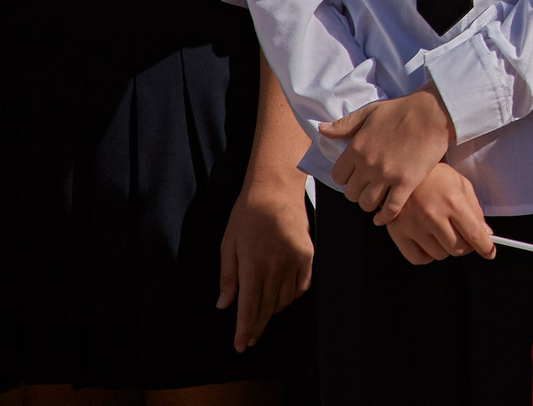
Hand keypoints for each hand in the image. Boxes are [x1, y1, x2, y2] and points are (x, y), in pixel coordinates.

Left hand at [218, 165, 314, 350]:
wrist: (276, 189)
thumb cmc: (247, 215)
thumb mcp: (228, 245)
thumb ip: (228, 277)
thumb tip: (224, 305)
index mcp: (253, 266)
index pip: (248, 308)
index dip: (244, 329)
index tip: (241, 344)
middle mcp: (276, 267)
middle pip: (267, 308)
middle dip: (257, 326)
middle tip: (250, 339)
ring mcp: (294, 261)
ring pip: (285, 299)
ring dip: (273, 312)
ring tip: (263, 317)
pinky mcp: (308, 254)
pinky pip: (302, 285)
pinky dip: (292, 296)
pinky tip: (283, 298)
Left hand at [318, 87, 455, 221]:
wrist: (434, 112)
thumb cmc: (402, 110)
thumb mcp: (370, 112)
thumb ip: (344, 124)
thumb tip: (321, 129)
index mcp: (356, 148)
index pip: (338, 176)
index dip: (346, 177)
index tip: (356, 176)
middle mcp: (368, 164)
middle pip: (351, 193)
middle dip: (357, 191)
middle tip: (368, 187)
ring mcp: (387, 175)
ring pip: (367, 204)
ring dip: (371, 203)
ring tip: (377, 198)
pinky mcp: (406, 183)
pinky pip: (390, 209)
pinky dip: (385, 216)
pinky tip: (384, 217)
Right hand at [381, 163, 493, 265]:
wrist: (402, 169)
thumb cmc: (434, 176)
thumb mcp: (460, 185)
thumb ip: (475, 210)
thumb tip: (485, 233)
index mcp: (452, 201)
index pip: (474, 233)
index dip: (485, 247)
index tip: (489, 252)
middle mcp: (433, 215)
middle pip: (458, 248)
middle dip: (465, 245)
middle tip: (463, 236)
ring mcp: (413, 226)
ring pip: (439, 255)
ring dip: (445, 248)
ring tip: (441, 231)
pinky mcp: (397, 233)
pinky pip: (418, 259)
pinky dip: (427, 255)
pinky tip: (428, 240)